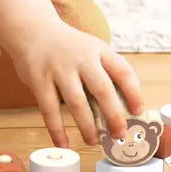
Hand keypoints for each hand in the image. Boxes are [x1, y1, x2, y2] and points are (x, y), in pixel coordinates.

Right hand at [8, 20, 143, 148]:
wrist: (32, 29)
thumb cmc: (67, 47)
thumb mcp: (90, 49)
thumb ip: (104, 72)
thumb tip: (122, 108)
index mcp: (98, 50)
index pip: (123, 71)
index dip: (134, 93)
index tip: (138, 111)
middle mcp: (81, 58)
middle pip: (102, 89)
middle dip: (113, 116)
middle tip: (119, 134)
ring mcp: (59, 69)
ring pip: (77, 102)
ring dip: (87, 126)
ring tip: (93, 141)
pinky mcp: (39, 80)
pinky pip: (50, 110)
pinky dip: (57, 129)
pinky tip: (63, 142)